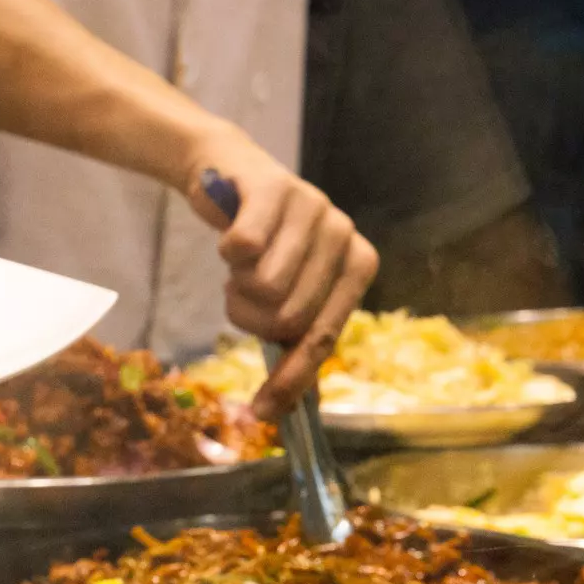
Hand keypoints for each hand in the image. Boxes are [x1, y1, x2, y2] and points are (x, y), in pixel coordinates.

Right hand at [183, 127, 378, 418]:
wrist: (228, 173)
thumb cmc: (261, 243)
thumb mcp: (284, 288)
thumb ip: (292, 333)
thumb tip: (282, 406)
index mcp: (357, 266)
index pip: (323, 337)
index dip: (291, 377)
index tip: (263, 411)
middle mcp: (344, 235)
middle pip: (288, 318)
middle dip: (250, 319)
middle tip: (240, 296)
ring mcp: (313, 208)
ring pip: (265, 287)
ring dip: (236, 287)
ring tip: (238, 266)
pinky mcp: (274, 188)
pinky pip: (242, 248)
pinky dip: (225, 252)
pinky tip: (231, 237)